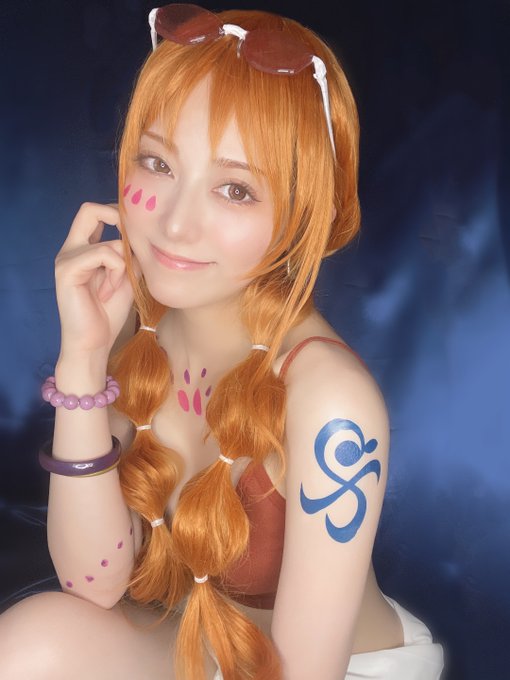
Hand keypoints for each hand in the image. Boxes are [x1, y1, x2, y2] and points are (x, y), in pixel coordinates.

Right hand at [55, 202, 140, 355]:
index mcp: (83, 248)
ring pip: (108, 241)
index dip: (119, 216)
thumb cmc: (108, 313)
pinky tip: (109, 290)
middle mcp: (70, 249)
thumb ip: (131, 255)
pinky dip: (115, 271)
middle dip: (117, 218)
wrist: (93, 343)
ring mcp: (66, 258)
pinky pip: (102, 254)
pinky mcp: (66, 270)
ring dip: (123, 264)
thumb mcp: (127, 277)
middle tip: (132, 241)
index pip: (96, 213)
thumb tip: (143, 236)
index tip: (138, 235)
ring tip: (117, 286)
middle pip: (89, 209)